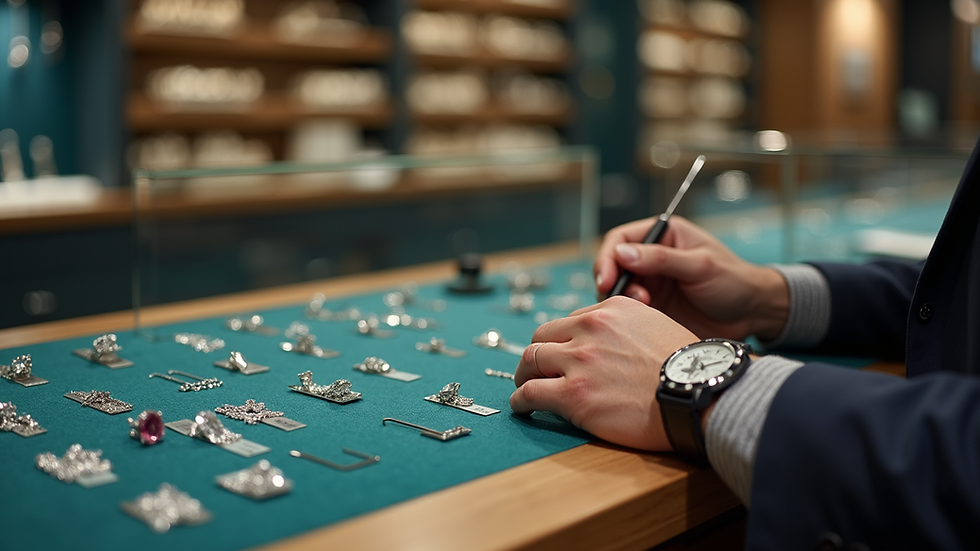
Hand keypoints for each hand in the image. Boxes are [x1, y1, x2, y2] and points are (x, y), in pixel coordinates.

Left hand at [509, 296, 697, 450]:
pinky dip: (521, 400)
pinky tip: (522, 407)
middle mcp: (591, 328)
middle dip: (537, 353)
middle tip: (535, 368)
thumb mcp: (659, 327)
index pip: (572, 320)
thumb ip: (630, 328)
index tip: (562, 353)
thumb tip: (616, 342)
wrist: (698, 395)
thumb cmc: (689, 369)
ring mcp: (579, 360)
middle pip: (543, 335)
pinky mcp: (573, 394)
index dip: (564, 339)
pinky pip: (531, 392)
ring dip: (524, 374)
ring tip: (523, 387)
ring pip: (531, 360)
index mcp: (613, 309)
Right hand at [593, 215, 788, 340]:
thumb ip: (661, 258)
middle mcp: (652, 258)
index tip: (606, 277)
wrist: (753, 314)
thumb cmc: (734, 281)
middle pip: (613, 265)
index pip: (621, 239)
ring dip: (622, 300)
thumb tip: (622, 253)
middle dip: (612, 282)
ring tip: (644, 308)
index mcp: (664, 236)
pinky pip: (629, 311)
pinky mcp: (653, 308)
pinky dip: (628, 316)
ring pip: (618, 290)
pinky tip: (643, 321)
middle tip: (623, 298)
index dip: (608, 257)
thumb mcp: (700, 266)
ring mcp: (651, 284)